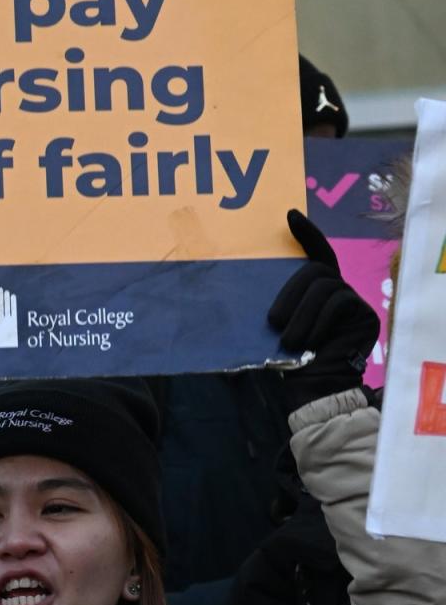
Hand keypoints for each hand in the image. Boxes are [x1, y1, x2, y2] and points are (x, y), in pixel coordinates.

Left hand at [0, 287, 17, 349]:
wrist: (5, 346)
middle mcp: (1, 317)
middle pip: (1, 305)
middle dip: (0, 297)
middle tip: (0, 288)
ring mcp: (8, 318)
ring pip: (7, 307)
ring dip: (7, 299)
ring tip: (6, 291)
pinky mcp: (14, 320)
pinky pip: (13, 310)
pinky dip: (13, 304)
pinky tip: (13, 297)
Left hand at [268, 209, 379, 407]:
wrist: (316, 390)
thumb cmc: (292, 362)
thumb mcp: (278, 328)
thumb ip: (278, 306)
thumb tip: (240, 289)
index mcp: (317, 290)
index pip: (317, 253)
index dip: (307, 233)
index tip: (291, 215)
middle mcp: (338, 290)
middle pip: (317, 270)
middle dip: (291, 293)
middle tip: (273, 322)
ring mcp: (354, 301)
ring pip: (324, 287)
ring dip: (301, 313)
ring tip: (289, 340)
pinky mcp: (365, 314)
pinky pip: (339, 302)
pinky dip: (319, 322)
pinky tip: (311, 342)